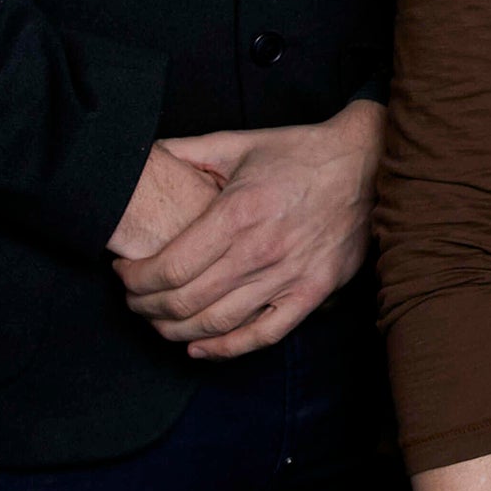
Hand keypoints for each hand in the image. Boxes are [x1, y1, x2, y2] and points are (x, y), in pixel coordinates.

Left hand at [113, 98, 382, 358]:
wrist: (366, 162)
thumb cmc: (299, 153)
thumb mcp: (239, 142)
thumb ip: (186, 152)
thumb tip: (141, 156)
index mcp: (238, 213)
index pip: (168, 267)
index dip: (134, 280)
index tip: (124, 274)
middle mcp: (261, 250)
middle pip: (184, 301)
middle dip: (145, 306)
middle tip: (134, 299)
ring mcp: (289, 275)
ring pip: (216, 323)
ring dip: (175, 329)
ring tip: (158, 320)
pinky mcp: (313, 291)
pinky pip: (264, 334)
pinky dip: (226, 348)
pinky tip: (199, 346)